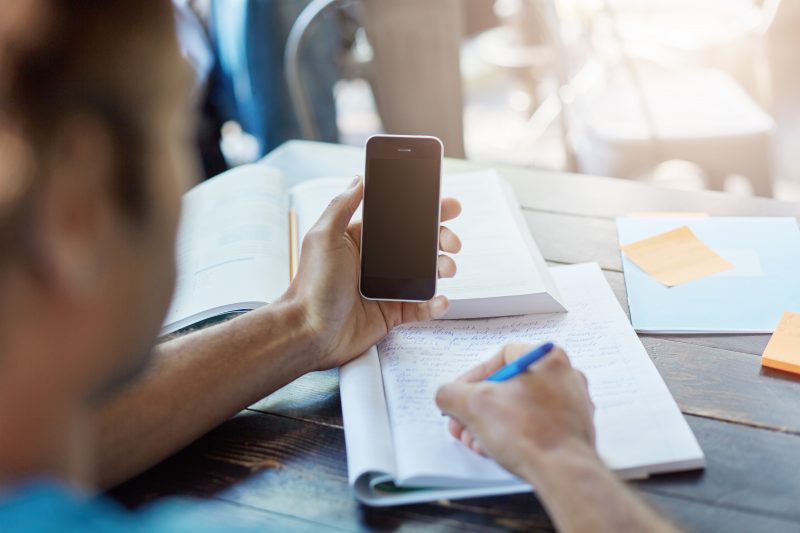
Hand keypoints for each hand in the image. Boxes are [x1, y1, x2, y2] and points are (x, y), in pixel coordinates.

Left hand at [285, 176, 461, 370]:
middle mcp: (376, 262)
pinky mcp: (392, 313)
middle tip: (452, 241)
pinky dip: (435, 304)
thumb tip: (359, 178)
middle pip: (419, 245)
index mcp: (362, 240)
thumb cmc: (311, 286)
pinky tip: (440, 300)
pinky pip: (421, 307)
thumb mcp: (323, 238)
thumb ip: (341, 206)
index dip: (425, 212)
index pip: (399, 220)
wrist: (309, 332)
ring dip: (443, 268)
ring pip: (425, 274)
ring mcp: (386, 287)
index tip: (447, 206)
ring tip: (447, 268)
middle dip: (442, 239)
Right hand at [435, 344, 596, 482]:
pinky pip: (535, 425)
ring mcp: (572, 404)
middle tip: (465, 423)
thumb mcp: (472, 405)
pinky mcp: (573, 429)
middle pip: (508, 385)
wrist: (563, 473)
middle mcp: (565, 376)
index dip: (473, 377)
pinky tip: (498, 449)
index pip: (500, 357)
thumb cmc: (530, 434)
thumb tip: (447, 395)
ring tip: (478, 442)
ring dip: (492, 424)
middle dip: (479, 408)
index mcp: (546, 358)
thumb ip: (450, 393)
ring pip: (520, 407)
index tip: (461, 395)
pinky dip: (514, 435)